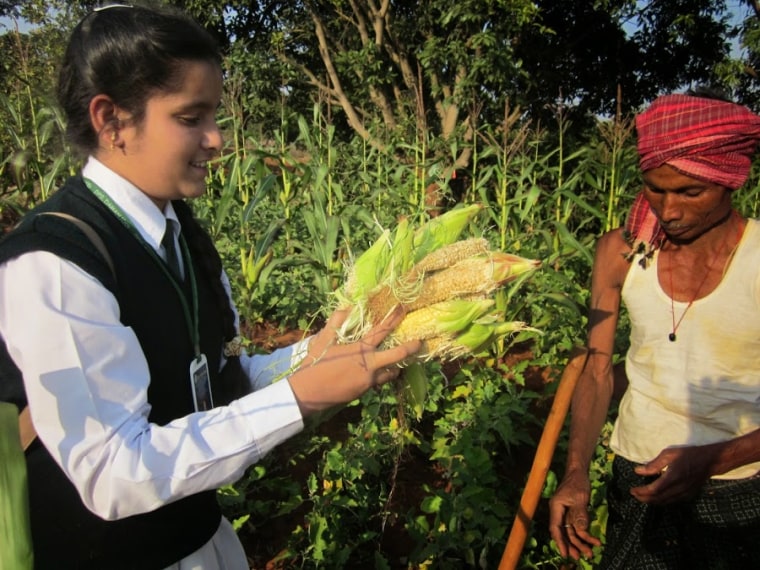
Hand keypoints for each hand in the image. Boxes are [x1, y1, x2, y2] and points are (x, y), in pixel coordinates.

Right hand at [288, 305, 420, 415]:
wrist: (308, 393)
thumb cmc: (314, 364)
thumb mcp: (323, 340)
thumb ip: (336, 322)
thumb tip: (346, 307)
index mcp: (360, 349)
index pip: (382, 330)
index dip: (394, 318)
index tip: (404, 308)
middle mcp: (369, 365)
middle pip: (398, 356)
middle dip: (411, 348)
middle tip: (420, 342)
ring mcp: (368, 380)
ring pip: (391, 373)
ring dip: (396, 366)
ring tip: (398, 361)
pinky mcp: (364, 391)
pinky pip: (378, 381)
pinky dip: (381, 375)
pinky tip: (376, 371)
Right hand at [548, 469, 600, 559]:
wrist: (579, 471)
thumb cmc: (577, 482)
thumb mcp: (579, 497)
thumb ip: (580, 514)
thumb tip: (581, 531)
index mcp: (556, 507)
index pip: (555, 528)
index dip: (560, 542)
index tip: (565, 554)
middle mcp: (559, 512)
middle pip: (564, 532)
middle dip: (572, 545)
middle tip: (581, 557)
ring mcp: (566, 513)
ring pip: (571, 532)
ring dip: (580, 542)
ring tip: (590, 552)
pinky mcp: (573, 513)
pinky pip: (578, 527)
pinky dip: (585, 534)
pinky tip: (594, 540)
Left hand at [630, 444, 717, 503]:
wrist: (710, 461)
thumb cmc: (689, 454)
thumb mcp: (669, 454)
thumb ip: (653, 464)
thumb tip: (637, 471)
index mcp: (673, 477)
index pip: (653, 490)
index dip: (641, 492)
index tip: (632, 490)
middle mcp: (679, 488)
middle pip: (658, 499)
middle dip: (644, 498)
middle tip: (634, 495)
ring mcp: (685, 493)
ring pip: (665, 502)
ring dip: (652, 501)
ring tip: (642, 497)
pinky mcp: (689, 495)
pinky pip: (672, 501)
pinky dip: (662, 501)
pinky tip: (656, 497)